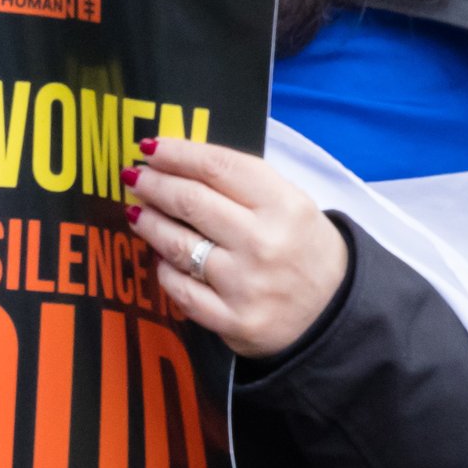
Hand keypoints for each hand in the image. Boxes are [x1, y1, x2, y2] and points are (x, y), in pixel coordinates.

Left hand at [124, 137, 347, 358]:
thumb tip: (177, 164)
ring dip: (149, 223)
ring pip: (178, 245)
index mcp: (284, 205)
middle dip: (154, 184)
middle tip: (134, 175)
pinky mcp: (232, 320)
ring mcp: (246, 284)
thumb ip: (241, 185)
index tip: (149, 147)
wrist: (333, 311)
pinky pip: (180, 289)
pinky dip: (165, 270)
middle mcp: (264, 243)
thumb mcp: (289, 204)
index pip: (218, 168)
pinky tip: (161, 258)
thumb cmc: (301, 247)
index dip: (178, 153)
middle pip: (191, 202)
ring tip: (136, 210)